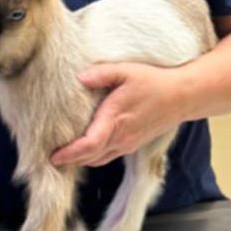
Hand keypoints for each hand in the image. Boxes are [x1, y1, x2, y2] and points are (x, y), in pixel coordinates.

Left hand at [50, 63, 187, 167]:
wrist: (182, 96)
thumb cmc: (154, 82)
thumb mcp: (127, 71)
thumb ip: (101, 74)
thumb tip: (79, 78)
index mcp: (116, 119)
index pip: (89, 144)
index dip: (70, 154)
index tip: (53, 156)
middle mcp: (121, 137)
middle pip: (90, 157)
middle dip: (69, 160)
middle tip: (49, 157)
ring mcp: (128, 143)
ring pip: (99, 159)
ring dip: (81, 160)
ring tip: (63, 156)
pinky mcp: (133, 144)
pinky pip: (108, 156)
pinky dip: (93, 157)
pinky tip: (85, 150)